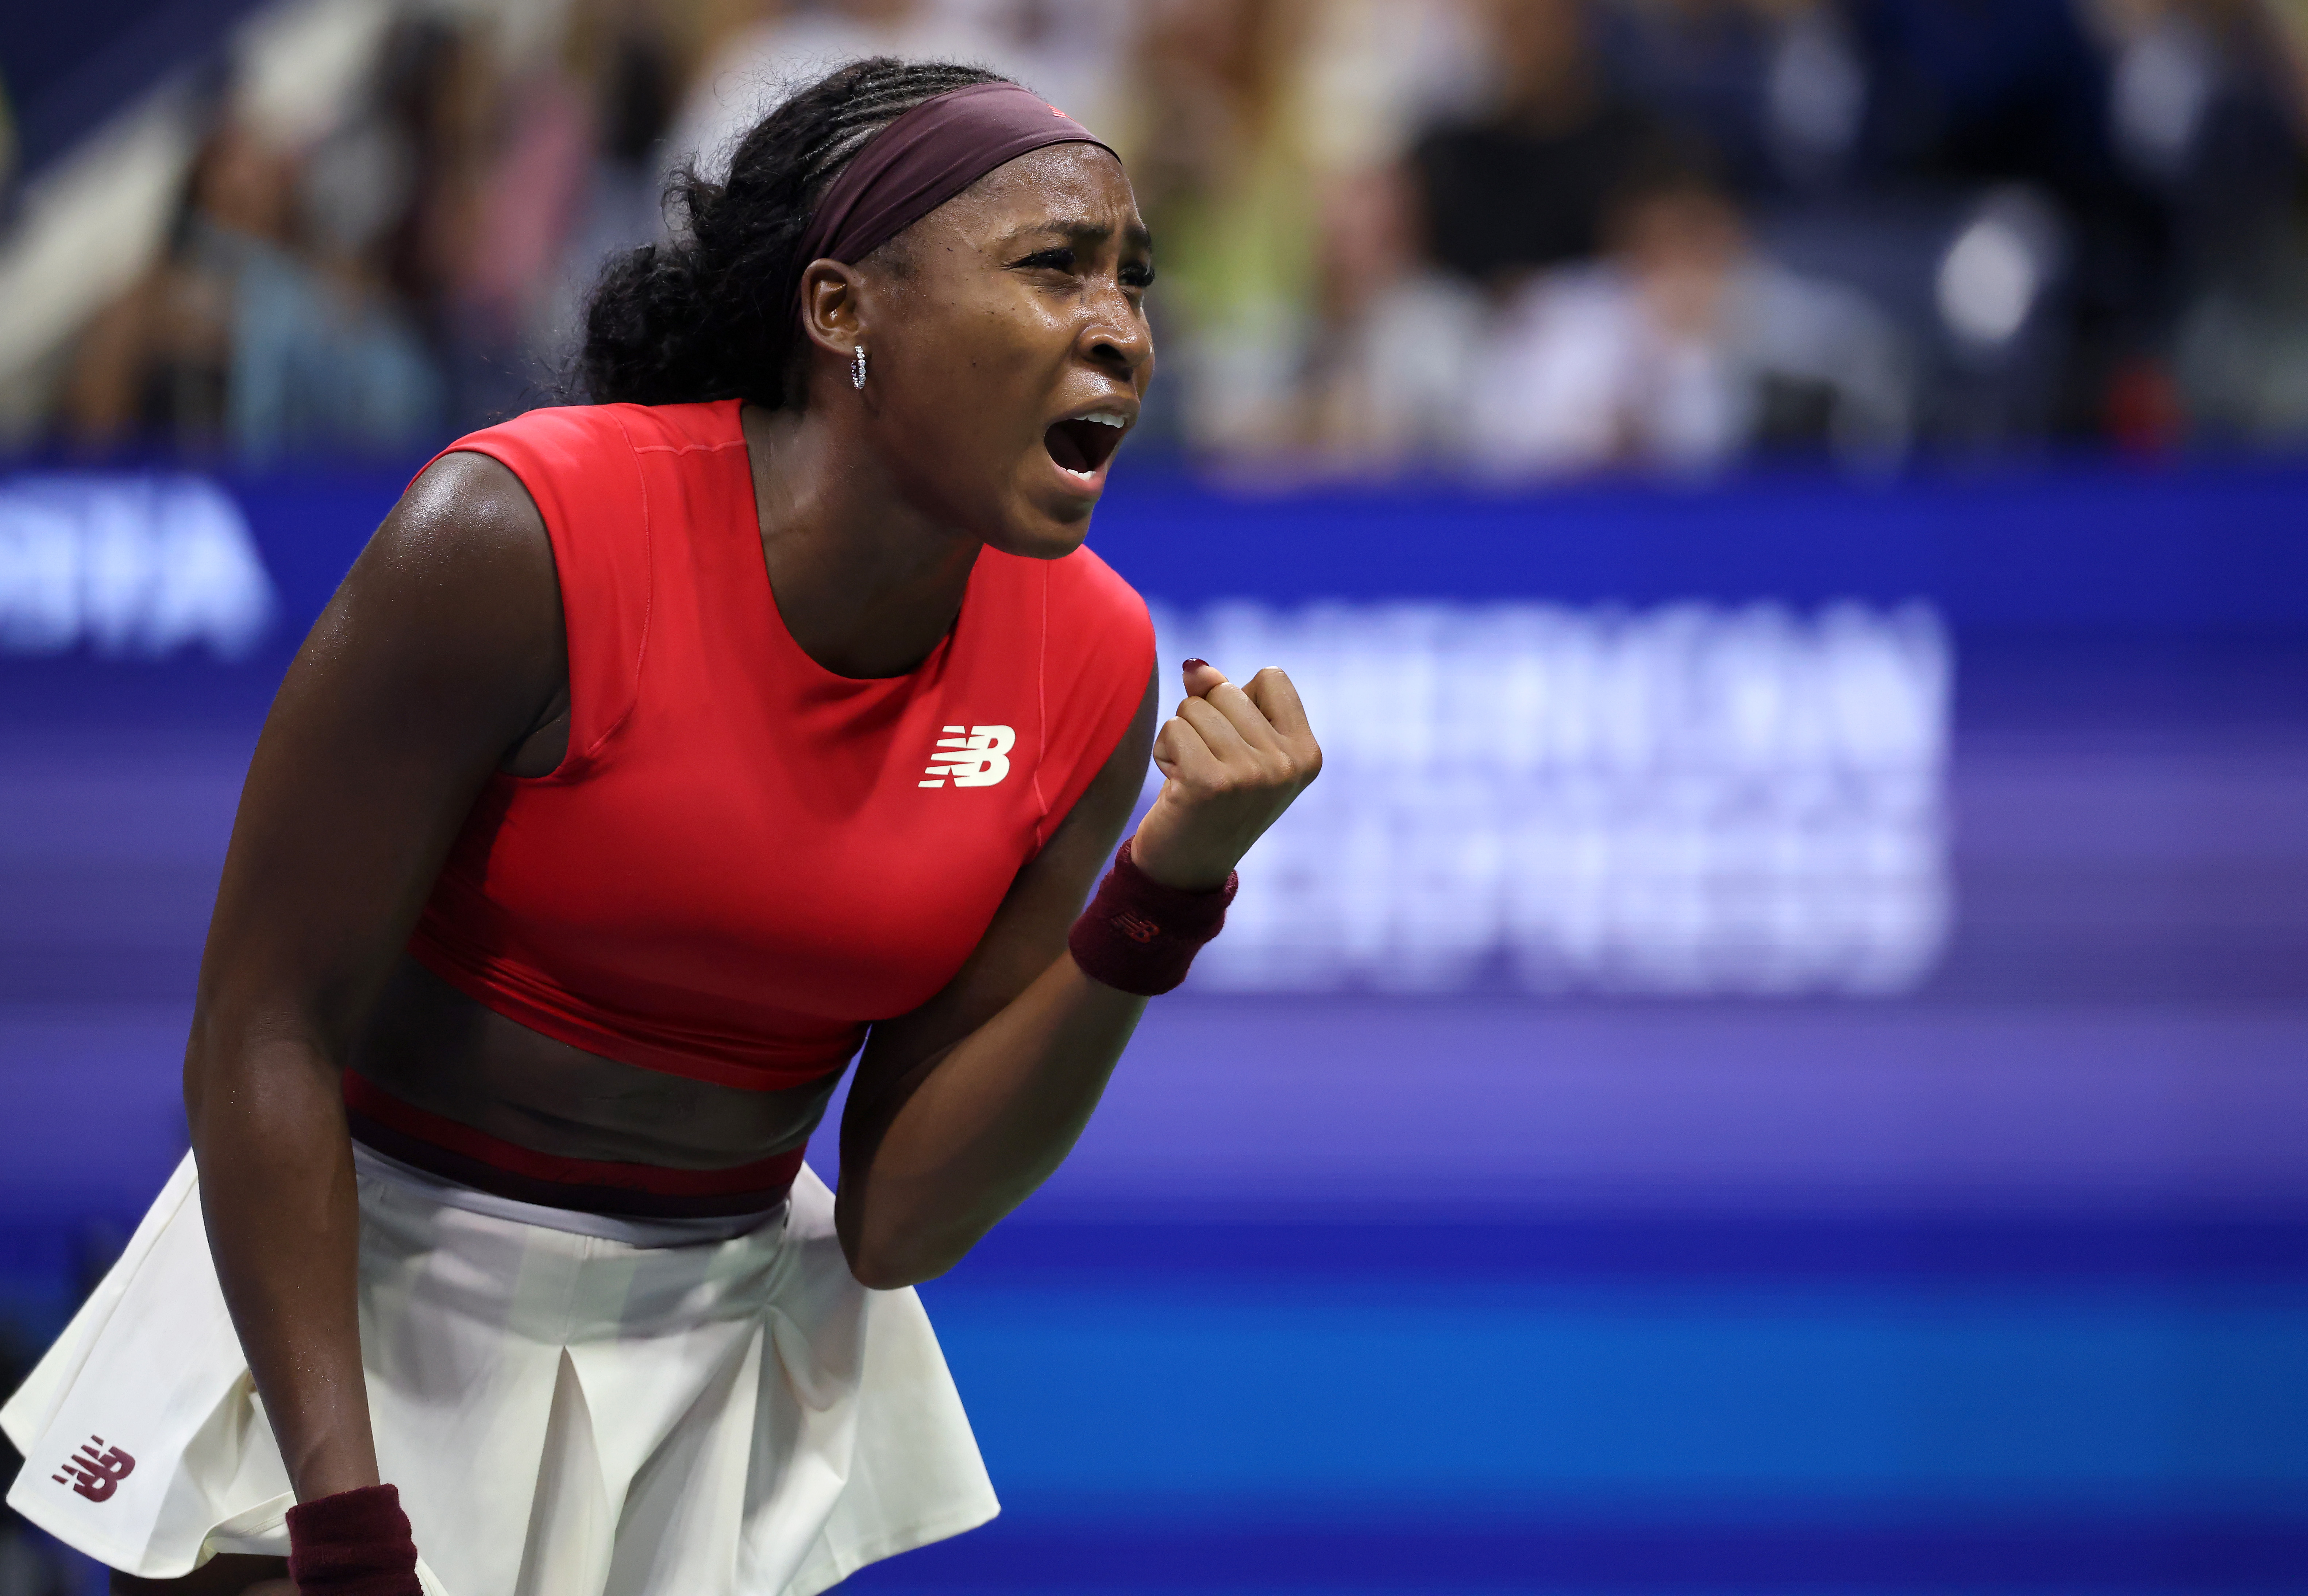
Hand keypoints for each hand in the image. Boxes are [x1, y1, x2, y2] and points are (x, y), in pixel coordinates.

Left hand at [1129, 659, 1320, 891]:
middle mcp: (1288, 765)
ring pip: (1194, 708)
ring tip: (1190, 777)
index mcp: (1307, 753)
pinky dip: (1163, 751)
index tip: (1235, 745)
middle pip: (1227, 689)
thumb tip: (1195, 666)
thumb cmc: (1211, 799)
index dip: (1239, 700)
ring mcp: (1254, 775)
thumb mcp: (1234, 744)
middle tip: (1208, 766)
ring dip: (1180, 737)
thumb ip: (1223, 697)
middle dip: (1204, 720)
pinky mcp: (1212, 783)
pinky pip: (1173, 728)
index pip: (1272, 676)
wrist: (1186, 868)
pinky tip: (1175, 786)